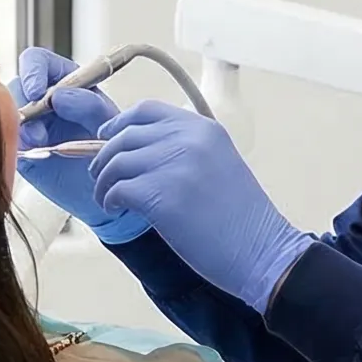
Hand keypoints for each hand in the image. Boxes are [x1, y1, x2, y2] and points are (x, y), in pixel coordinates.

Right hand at [10, 47, 145, 241]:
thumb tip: (60, 96)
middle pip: (16, 87)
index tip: (36, 91)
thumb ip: (90, 105)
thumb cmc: (112, 150)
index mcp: (67, 82)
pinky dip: (12, 147)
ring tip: (41, 145)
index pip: (39, 62)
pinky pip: (4, 142)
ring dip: (19, 128)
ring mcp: (30, 123)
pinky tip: (34, 156)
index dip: (33, 71)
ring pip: (5, 113)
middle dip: (22, 105)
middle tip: (39, 129)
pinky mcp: (21, 148)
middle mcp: (44, 100)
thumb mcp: (108, 123)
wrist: (108, 187)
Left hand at [91, 101, 315, 311]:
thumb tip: (134, 152)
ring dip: (104, 181)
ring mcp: (174, 166)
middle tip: (101, 177)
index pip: (147, 110)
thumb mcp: (218, 164)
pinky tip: (116, 209)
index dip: (119, 123)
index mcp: (203, 128)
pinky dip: (109, 199)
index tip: (106, 138)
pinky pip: (117, 189)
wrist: (261, 251)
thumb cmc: (239, 218)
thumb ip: (183, 150)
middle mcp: (188, 140)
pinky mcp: (161, 197)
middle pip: (125, 136)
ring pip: (116, 163)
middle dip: (104, 156)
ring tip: (108, 198)